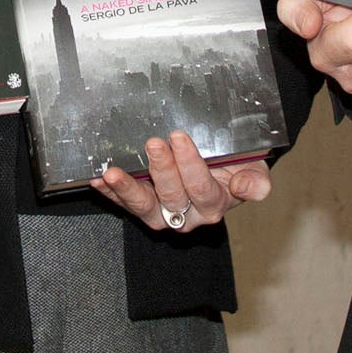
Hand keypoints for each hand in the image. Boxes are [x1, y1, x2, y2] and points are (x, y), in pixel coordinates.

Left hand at [89, 131, 269, 231]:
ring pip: (143, 206)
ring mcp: (161, 212)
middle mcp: (186, 215)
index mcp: (213, 205)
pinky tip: (97, 178)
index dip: (191, 165)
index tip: (180, 137)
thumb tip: (250, 189)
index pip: (202, 188)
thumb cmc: (235, 168)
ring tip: (112, 174)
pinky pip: (123, 202)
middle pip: (172, 196)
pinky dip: (108, 192)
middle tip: (154, 144)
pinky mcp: (141, 206)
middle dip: (162, 170)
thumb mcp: (254, 171)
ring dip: (126, 189)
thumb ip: (254, 182)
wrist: (221, 171)